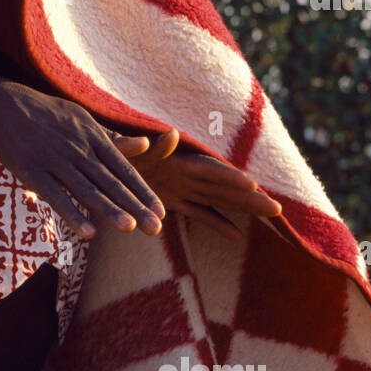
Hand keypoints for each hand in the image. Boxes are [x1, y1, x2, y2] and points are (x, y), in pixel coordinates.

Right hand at [0, 65, 165, 238]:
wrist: (3, 105)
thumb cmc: (47, 114)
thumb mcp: (82, 119)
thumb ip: (112, 138)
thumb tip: (145, 144)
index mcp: (93, 137)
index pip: (124, 170)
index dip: (142, 192)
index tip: (160, 212)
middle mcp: (78, 149)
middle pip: (111, 182)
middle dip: (135, 206)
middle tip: (155, 229)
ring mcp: (55, 160)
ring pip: (87, 189)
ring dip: (109, 210)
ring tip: (129, 228)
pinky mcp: (32, 171)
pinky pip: (55, 195)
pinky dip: (72, 213)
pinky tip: (87, 232)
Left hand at [116, 127, 281, 241]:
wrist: (90, 156)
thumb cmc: (102, 151)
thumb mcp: (118, 148)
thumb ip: (143, 144)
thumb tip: (171, 134)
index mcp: (171, 162)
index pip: (207, 171)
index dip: (229, 178)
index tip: (253, 186)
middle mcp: (180, 174)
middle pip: (222, 187)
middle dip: (249, 197)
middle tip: (279, 210)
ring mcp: (178, 188)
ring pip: (217, 200)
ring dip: (243, 208)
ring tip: (273, 216)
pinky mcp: (169, 200)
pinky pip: (197, 213)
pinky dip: (216, 222)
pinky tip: (236, 236)